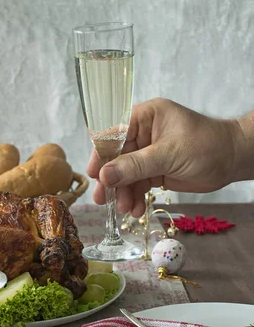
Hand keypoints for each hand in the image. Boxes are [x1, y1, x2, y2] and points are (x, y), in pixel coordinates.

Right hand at [87, 98, 242, 216]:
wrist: (232, 161)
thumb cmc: (206, 146)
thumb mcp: (169, 154)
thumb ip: (136, 165)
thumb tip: (105, 175)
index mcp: (145, 117)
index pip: (114, 132)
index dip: (101, 153)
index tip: (94, 174)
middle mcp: (143, 133)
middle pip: (116, 157)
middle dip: (111, 180)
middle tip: (102, 199)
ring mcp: (148, 154)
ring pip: (125, 174)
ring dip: (123, 193)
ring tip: (126, 209)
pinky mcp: (154, 171)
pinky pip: (137, 185)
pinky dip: (135, 197)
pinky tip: (136, 209)